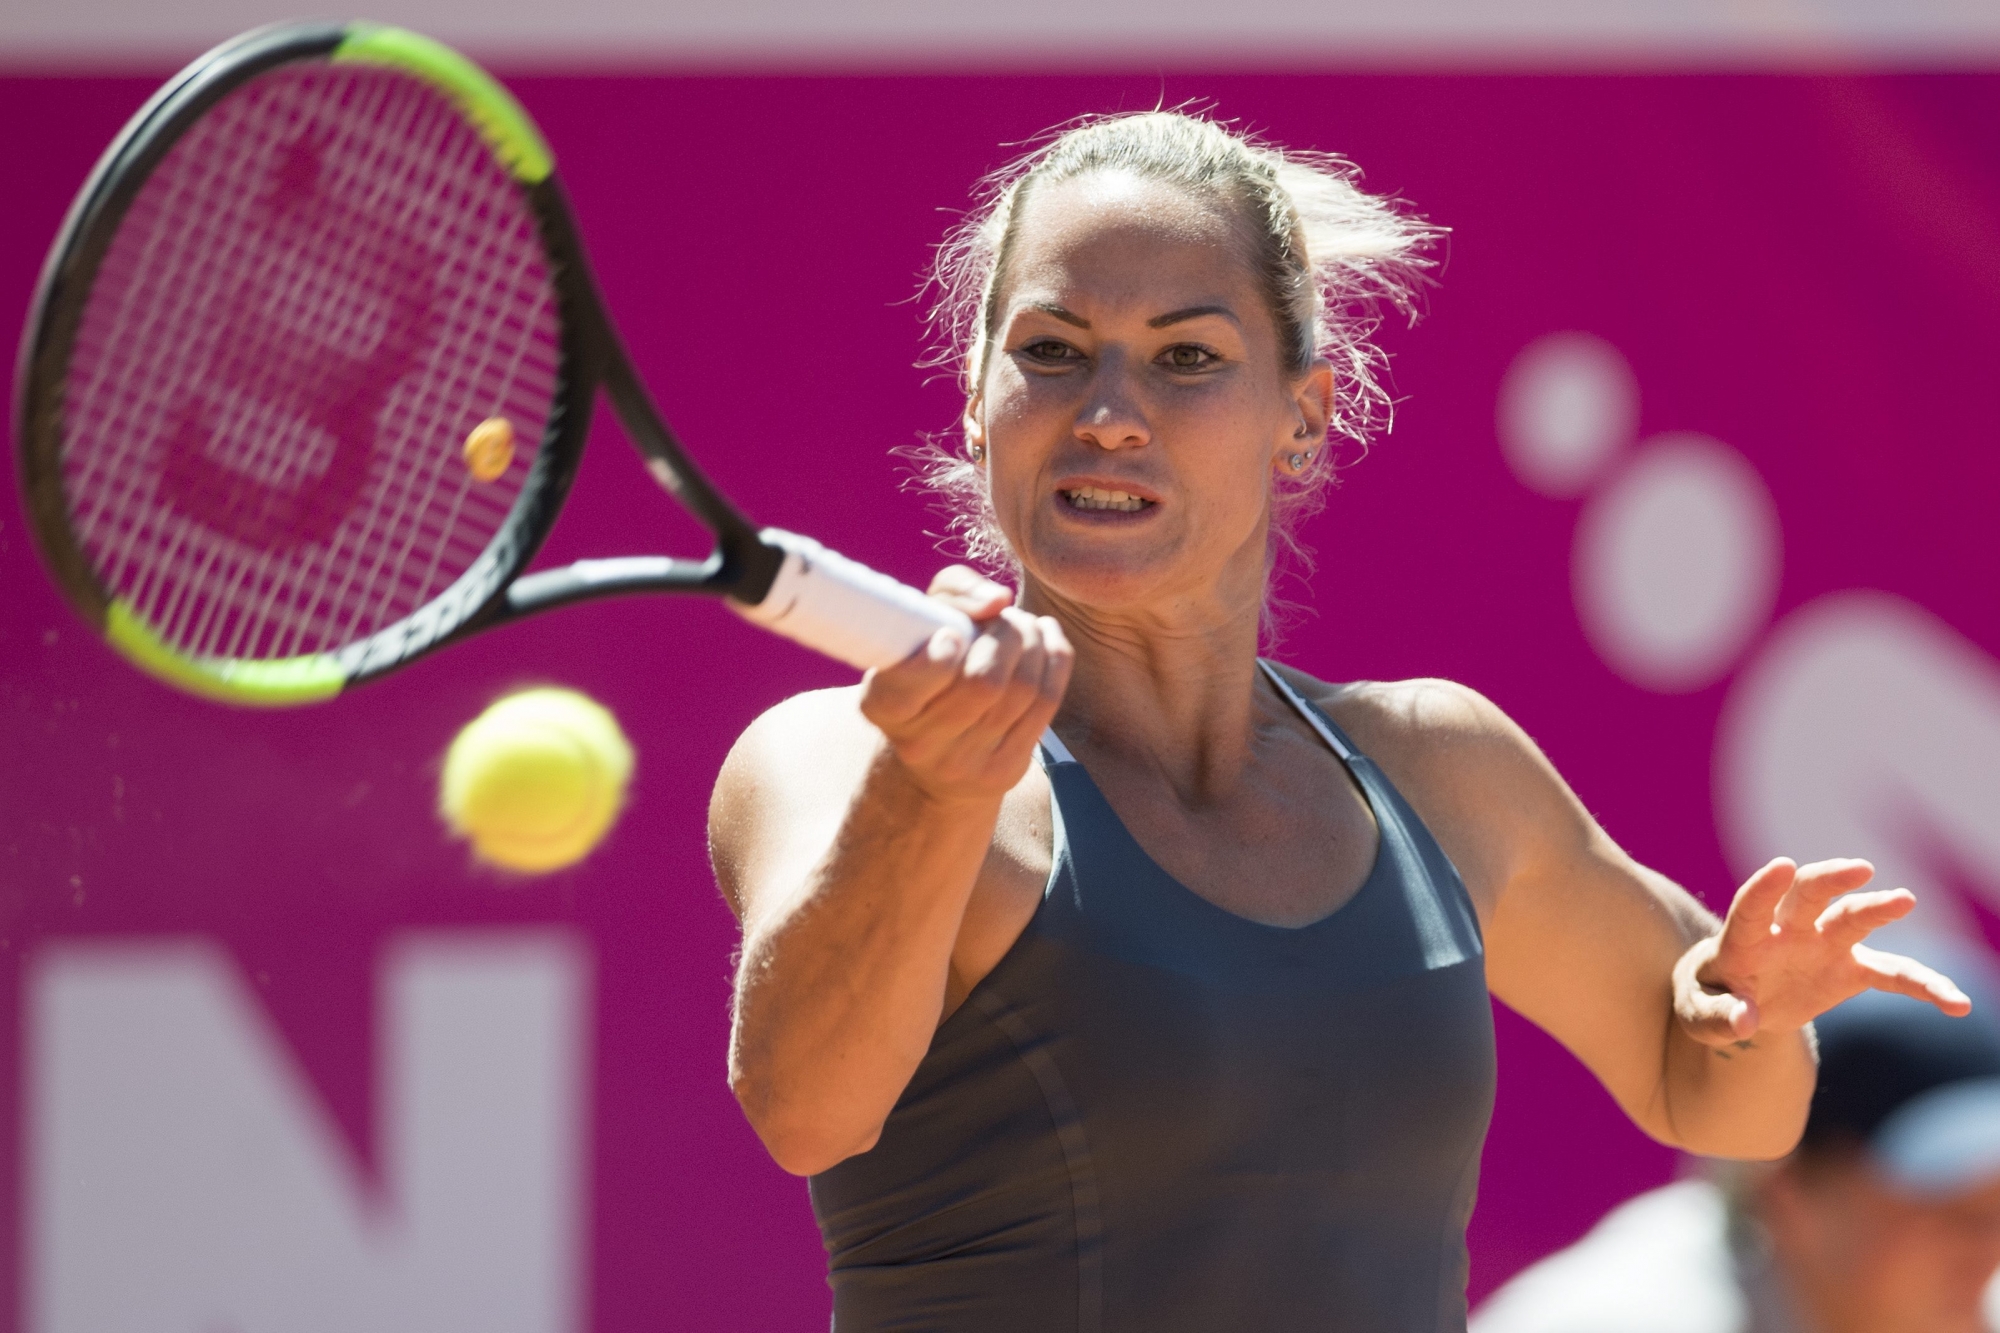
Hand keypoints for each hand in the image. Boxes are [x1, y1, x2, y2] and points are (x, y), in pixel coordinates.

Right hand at [858, 566, 1072, 805]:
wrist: (936, 752)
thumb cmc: (928, 666)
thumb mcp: (920, 624)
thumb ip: (952, 594)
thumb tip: (997, 599)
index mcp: (884, 707)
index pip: (910, 688)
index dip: (938, 658)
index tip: (952, 633)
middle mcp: (920, 744)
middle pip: (983, 684)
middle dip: (1006, 635)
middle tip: (1004, 617)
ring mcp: (965, 764)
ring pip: (1022, 690)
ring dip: (1033, 642)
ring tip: (1024, 625)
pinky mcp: (1005, 769)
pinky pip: (1047, 703)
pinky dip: (1055, 658)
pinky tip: (1046, 638)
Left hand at [1673, 857, 1971, 1048]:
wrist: (1734, 1002)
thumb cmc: (1708, 1000)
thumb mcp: (1697, 1014)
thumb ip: (1716, 1016)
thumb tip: (1745, 1020)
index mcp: (1742, 940)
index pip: (1751, 908)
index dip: (1763, 888)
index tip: (1782, 866)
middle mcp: (1786, 931)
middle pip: (1808, 896)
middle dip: (1831, 880)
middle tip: (1860, 869)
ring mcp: (1822, 945)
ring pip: (1853, 919)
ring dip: (1878, 909)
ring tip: (1905, 899)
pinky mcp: (1850, 969)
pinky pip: (1893, 974)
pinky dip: (1923, 986)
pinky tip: (1957, 1003)